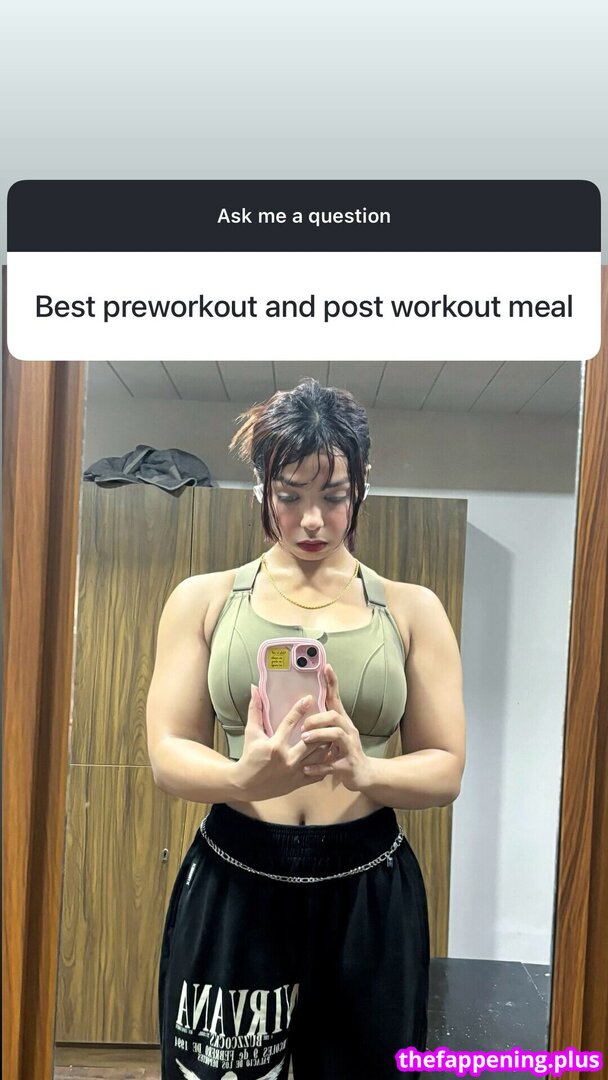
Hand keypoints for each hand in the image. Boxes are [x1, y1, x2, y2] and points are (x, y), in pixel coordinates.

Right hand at [231, 685, 334, 801]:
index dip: (300, 709)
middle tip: (329, 716)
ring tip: (333, 731)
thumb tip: (254, 688)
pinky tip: (330, 751)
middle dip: (321, 728)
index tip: (310, 698)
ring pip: (319, 756)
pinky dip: (326, 761)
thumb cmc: (249, 756)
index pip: (290, 723)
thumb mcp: (251, 733)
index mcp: (275, 746)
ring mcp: (295, 772)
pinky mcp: (299, 782)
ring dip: (327, 743)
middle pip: (312, 741)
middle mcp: (288, 759)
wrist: (246, 785)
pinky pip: (319, 771)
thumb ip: (255, 710)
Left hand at [298, 664, 372, 791]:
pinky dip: (318, 767)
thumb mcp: (335, 733)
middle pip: (335, 716)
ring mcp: (350, 748)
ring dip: (319, 736)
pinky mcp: (348, 766)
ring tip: (304, 739)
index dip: (332, 683)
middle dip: (318, 718)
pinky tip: (306, 769)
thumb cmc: (344, 751)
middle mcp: (348, 731)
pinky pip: (332, 765)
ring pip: (337, 736)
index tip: (326, 667)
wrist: (365, 774)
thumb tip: (304, 706)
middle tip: (302, 724)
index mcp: (342, 722)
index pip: (336, 698)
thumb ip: (322, 721)